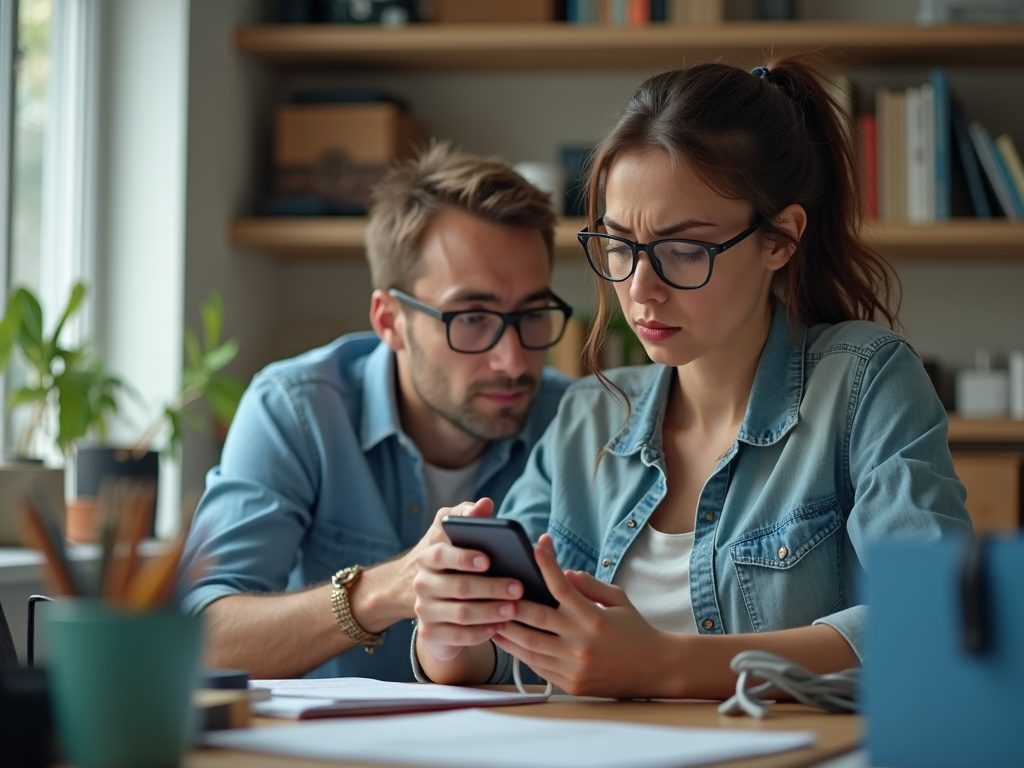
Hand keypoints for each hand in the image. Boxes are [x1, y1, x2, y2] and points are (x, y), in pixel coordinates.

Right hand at [413, 498, 524, 661]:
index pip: (441, 554)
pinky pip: (458, 637)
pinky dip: (481, 633)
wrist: (429, 596)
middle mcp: (422, 583)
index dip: (464, 557)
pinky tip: (500, 626)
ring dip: (490, 611)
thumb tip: (484, 504)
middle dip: (491, 587)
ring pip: (461, 614)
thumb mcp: (454, 534)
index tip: (488, 559)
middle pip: (457, 587)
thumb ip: (468, 515)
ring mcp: (424, 610)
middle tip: (519, 588)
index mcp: (427, 557)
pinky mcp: (430, 633)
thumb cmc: (451, 560)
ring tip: (514, 608)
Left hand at [492, 534, 670, 697]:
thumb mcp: (618, 599)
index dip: (545, 565)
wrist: (655, 670)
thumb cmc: (635, 630)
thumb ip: (589, 585)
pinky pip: (537, 666)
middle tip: (493, 590)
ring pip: (529, 646)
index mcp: (594, 617)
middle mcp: (581, 642)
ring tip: (490, 618)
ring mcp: (574, 666)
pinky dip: (521, 652)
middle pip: (535, 619)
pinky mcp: (571, 684)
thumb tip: (561, 574)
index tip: (535, 547)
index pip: (561, 587)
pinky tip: (509, 641)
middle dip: (511, 604)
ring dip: (506, 632)